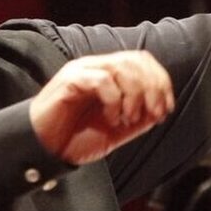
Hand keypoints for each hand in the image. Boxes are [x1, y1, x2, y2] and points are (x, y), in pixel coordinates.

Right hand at [29, 51, 174, 164]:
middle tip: (152, 114)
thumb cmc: (74, 139)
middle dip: (152, 88)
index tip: (166, 108)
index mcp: (108, 74)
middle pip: (135, 60)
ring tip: (126, 119)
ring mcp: (82, 71)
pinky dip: (114, 101)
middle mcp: (96, 67)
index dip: (160, 81)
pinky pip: (102, 80)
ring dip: (134, 96)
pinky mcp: (70, 81)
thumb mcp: (116, 130)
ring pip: (121, 67)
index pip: (141, 60)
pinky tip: (111, 118)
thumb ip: (138, 118)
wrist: (44, 150)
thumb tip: (160, 109)